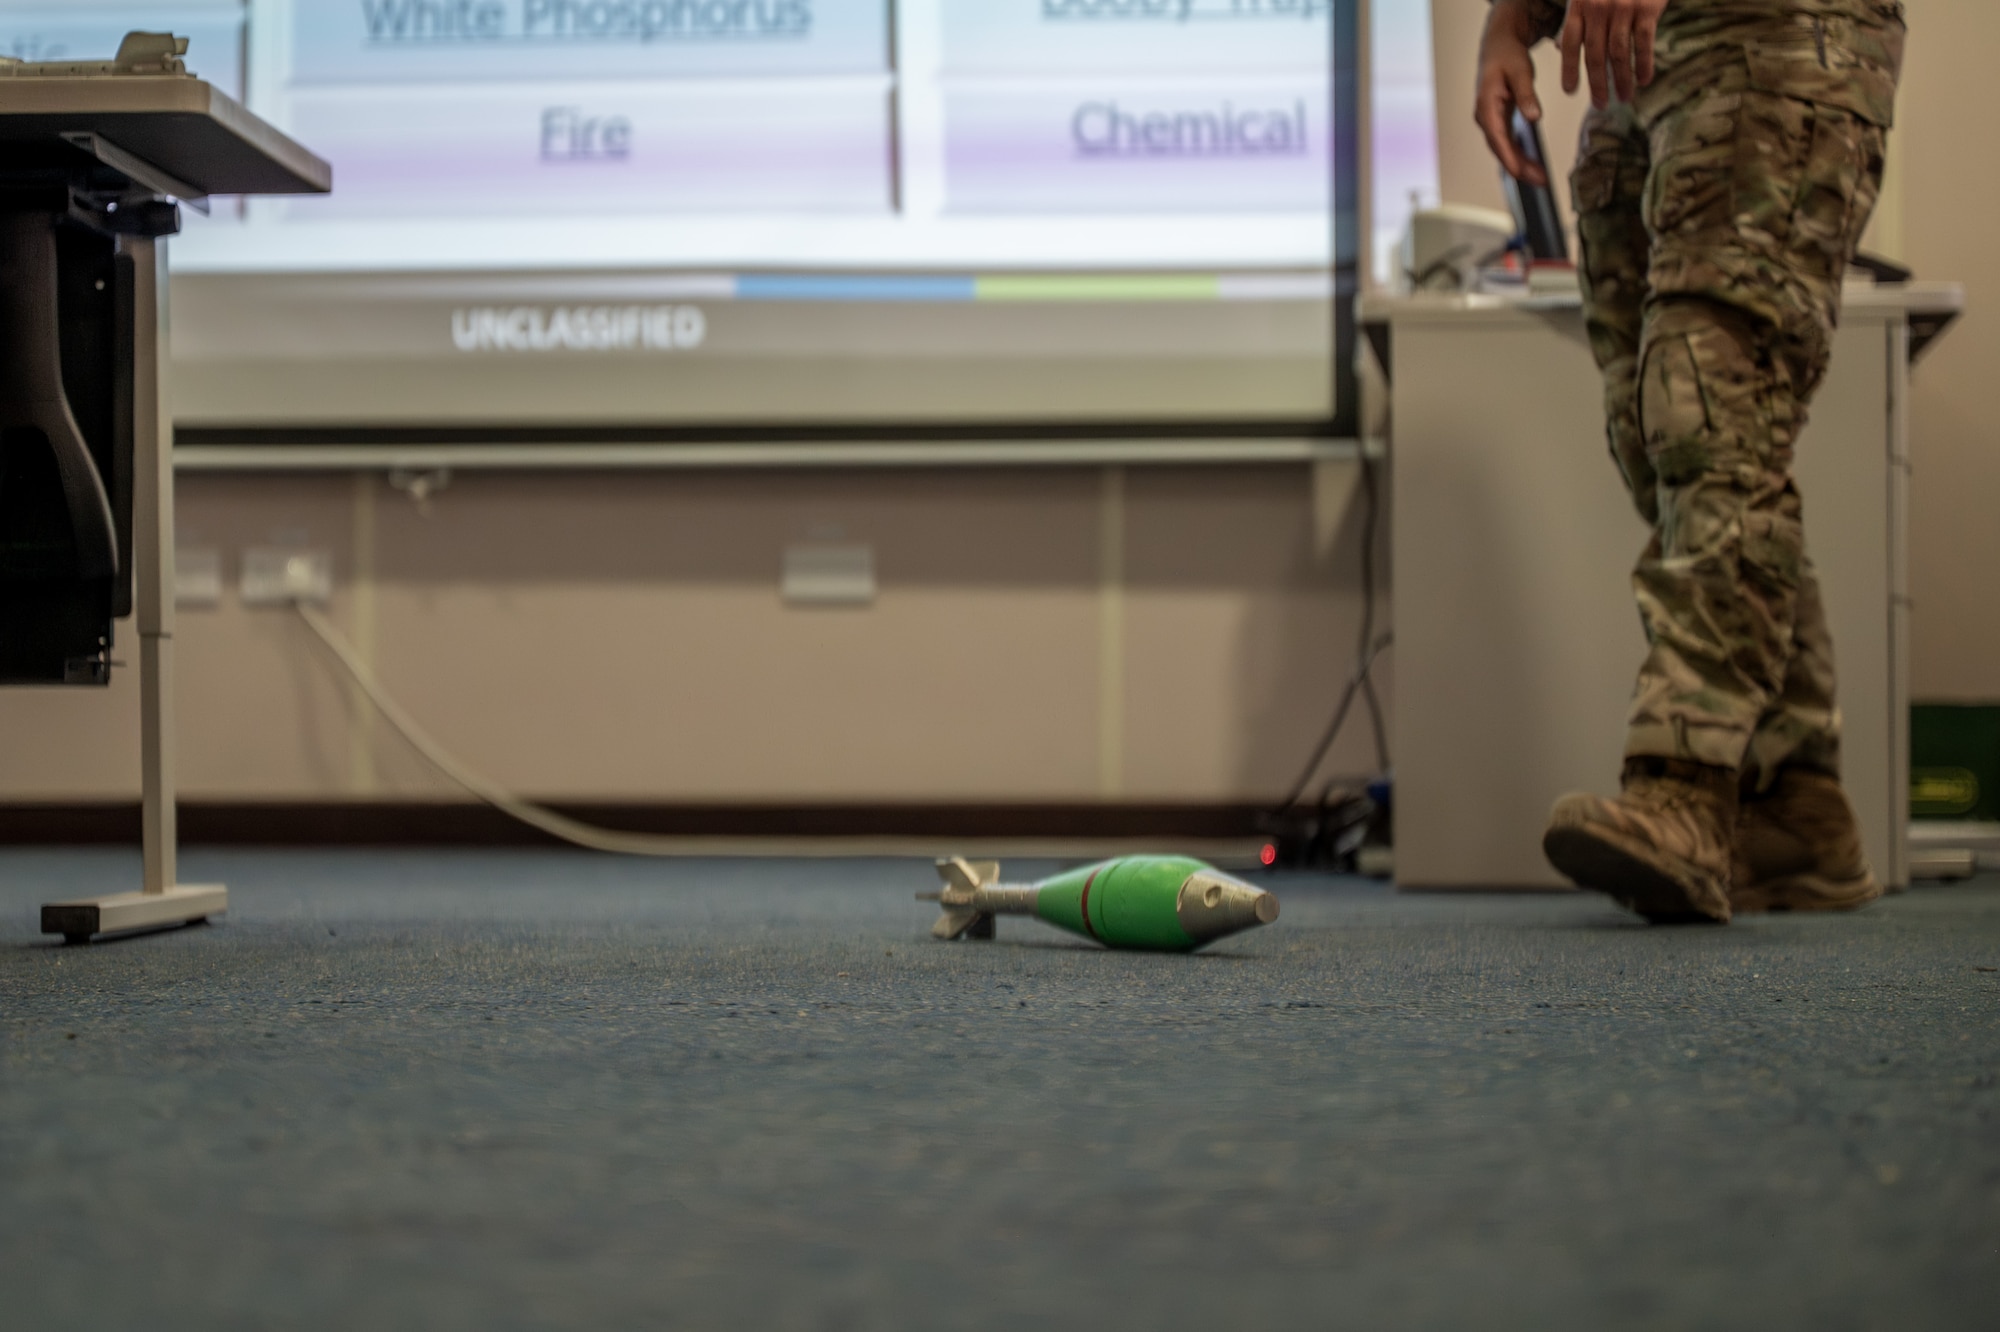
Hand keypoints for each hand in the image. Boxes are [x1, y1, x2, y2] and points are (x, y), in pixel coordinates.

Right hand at [1475, 0, 1546, 184]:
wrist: (1498, 46)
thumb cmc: (1507, 56)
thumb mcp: (1520, 70)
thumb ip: (1526, 94)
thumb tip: (1534, 117)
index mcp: (1486, 107)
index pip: (1497, 139)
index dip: (1509, 158)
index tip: (1521, 174)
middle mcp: (1485, 118)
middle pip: (1501, 150)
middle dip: (1520, 168)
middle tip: (1542, 181)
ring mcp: (1490, 121)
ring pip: (1504, 150)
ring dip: (1521, 165)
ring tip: (1541, 178)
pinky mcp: (1498, 121)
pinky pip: (1508, 143)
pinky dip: (1520, 155)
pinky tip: (1533, 164)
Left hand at [1561, 0, 1670, 108]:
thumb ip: (1574, 17)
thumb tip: (1557, 46)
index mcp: (1579, 5)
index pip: (1569, 43)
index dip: (1568, 69)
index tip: (1570, 91)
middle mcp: (1599, 8)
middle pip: (1595, 55)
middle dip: (1597, 83)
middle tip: (1600, 104)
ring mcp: (1624, 8)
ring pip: (1620, 53)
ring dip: (1622, 79)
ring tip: (1623, 98)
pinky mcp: (1648, 7)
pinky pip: (1644, 42)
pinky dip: (1644, 64)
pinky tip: (1644, 80)